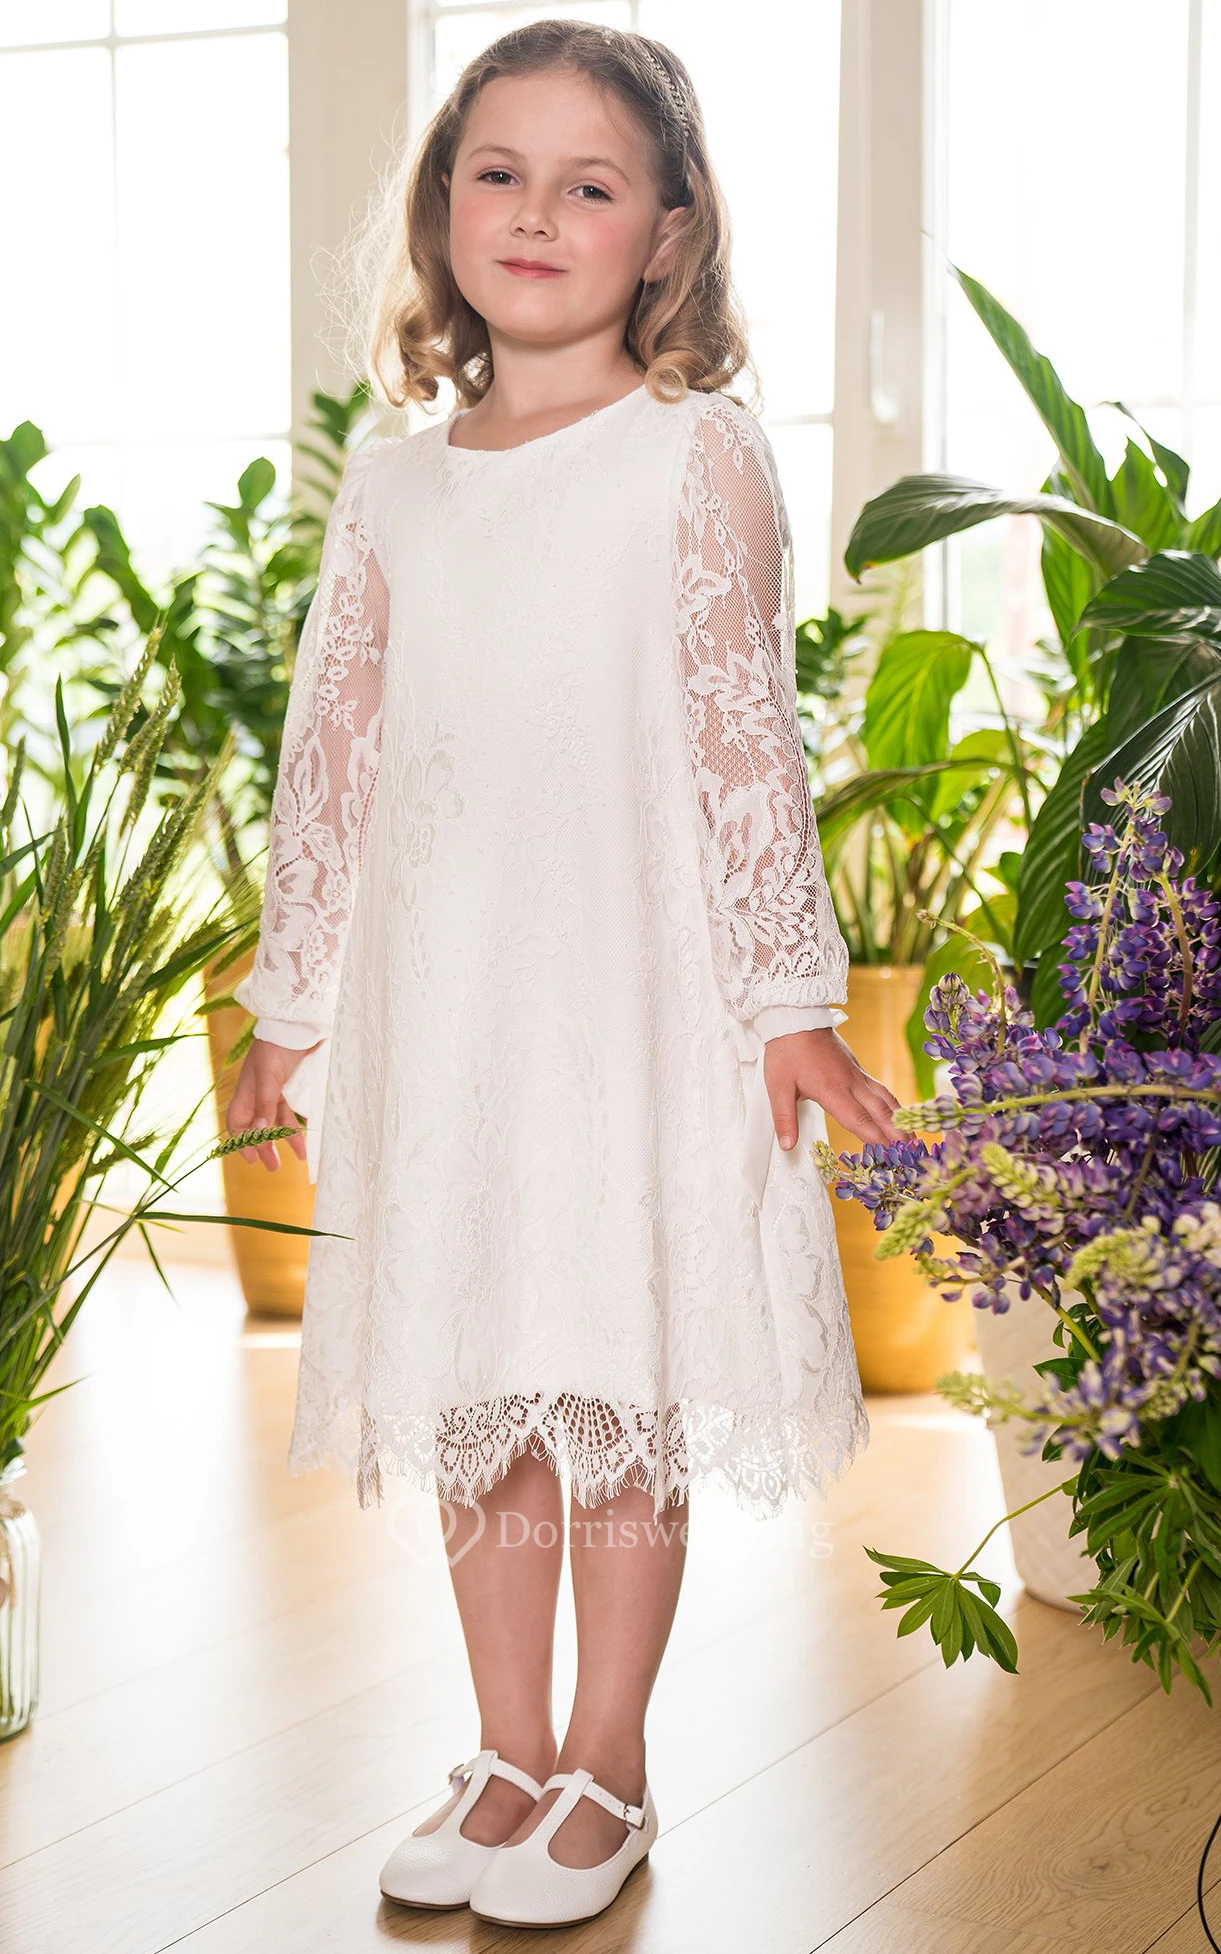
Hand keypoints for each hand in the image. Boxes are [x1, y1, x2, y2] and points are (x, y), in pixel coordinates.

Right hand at [225, 1037, 318, 1170]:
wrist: (296, 1025)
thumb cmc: (276, 1047)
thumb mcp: (268, 1078)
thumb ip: (264, 1106)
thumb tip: (259, 1134)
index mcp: (245, 1091)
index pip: (237, 1122)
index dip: (241, 1141)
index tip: (251, 1158)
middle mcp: (257, 1094)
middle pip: (257, 1127)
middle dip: (264, 1147)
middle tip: (272, 1168)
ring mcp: (275, 1092)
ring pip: (277, 1122)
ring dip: (284, 1140)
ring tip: (297, 1159)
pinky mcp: (291, 1088)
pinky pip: (293, 1113)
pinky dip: (299, 1127)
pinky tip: (308, 1141)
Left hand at [763, 1025, 900, 1149]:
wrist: (795, 1017)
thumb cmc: (787, 1051)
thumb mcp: (777, 1086)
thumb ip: (784, 1118)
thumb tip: (787, 1145)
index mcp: (832, 1090)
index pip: (858, 1119)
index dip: (876, 1138)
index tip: (889, 1154)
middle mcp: (850, 1083)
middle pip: (879, 1111)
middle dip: (896, 1133)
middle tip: (912, 1151)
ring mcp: (857, 1074)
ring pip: (885, 1098)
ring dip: (900, 1119)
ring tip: (912, 1136)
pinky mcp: (857, 1068)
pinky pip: (880, 1089)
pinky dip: (892, 1104)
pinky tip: (897, 1112)